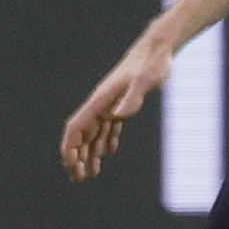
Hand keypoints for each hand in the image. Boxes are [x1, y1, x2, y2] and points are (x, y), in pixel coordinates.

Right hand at [61, 33, 175, 181]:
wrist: (158, 49)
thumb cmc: (151, 63)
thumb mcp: (144, 80)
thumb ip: (131, 98)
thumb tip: (118, 116)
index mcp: (100, 101)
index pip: (77, 127)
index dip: (70, 147)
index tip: (70, 165)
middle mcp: (101, 104)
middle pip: (82, 135)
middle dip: (77, 157)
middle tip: (79, 178)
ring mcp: (111, 104)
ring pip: (95, 134)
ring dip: (91, 154)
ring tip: (91, 174)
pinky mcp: (122, 104)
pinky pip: (109, 127)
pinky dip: (107, 141)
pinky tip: (109, 153)